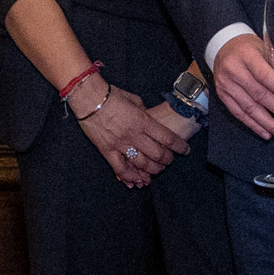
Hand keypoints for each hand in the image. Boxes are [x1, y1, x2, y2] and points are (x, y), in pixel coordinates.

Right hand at [75, 85, 189, 189]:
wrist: (88, 98)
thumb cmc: (111, 95)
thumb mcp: (134, 99)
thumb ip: (144, 112)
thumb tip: (149, 117)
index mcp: (143, 120)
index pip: (168, 138)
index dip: (180, 147)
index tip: (185, 150)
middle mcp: (134, 134)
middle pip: (157, 154)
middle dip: (167, 160)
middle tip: (169, 161)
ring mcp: (120, 144)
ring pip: (142, 164)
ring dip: (152, 170)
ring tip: (156, 169)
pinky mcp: (107, 150)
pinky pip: (120, 168)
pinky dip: (130, 176)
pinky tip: (136, 180)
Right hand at [210, 35, 273, 142]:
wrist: (222, 47)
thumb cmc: (247, 48)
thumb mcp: (264, 49)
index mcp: (246, 56)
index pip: (264, 75)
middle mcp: (234, 70)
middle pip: (258, 94)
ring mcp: (226, 84)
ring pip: (248, 107)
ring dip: (266, 122)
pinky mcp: (222, 95)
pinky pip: (238, 113)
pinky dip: (253, 124)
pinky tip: (265, 132)